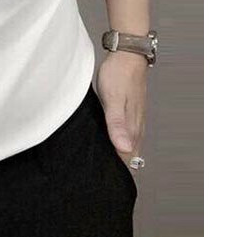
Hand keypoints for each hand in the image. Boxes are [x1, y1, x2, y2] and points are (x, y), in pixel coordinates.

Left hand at [96, 51, 147, 166]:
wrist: (127, 55)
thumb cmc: (118, 75)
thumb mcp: (113, 100)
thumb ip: (117, 124)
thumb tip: (125, 149)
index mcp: (132, 127)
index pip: (127, 158)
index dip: (117, 170)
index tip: (104, 181)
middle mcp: (136, 126)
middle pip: (129, 154)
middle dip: (117, 166)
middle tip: (101, 176)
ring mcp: (134, 118)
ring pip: (129, 144)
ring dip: (119, 154)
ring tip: (105, 165)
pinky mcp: (130, 111)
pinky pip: (126, 133)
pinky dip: (119, 141)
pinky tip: (110, 141)